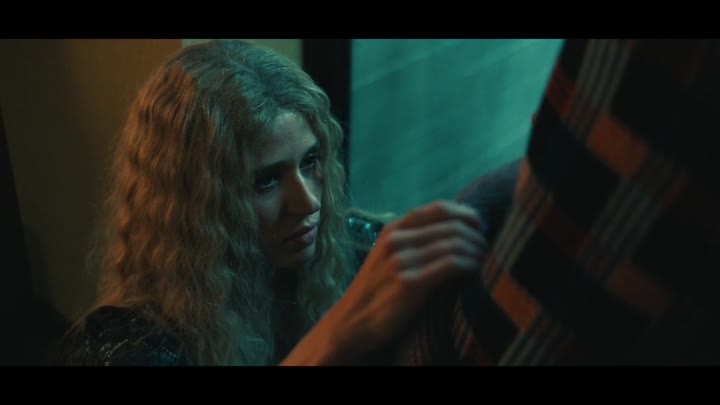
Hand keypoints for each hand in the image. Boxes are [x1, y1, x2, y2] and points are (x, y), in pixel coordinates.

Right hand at [327, 200, 486, 361]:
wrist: (351, 323)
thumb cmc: (377, 292)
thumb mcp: (388, 257)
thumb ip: (413, 241)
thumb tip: (454, 231)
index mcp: (393, 230)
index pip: (439, 209)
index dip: (466, 214)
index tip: (480, 226)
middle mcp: (396, 240)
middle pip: (451, 226)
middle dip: (476, 236)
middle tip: (487, 250)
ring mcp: (401, 261)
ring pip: (455, 244)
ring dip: (477, 252)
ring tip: (484, 262)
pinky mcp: (409, 283)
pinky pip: (451, 264)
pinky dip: (469, 265)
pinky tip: (474, 272)